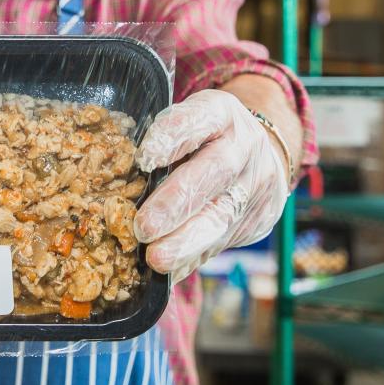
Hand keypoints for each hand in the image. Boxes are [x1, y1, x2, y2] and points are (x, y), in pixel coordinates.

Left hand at [133, 88, 289, 281]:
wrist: (264, 155)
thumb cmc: (208, 137)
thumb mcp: (190, 121)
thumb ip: (162, 140)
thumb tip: (119, 173)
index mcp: (222, 113)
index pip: (199, 118)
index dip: (172, 137)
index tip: (144, 159)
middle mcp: (244, 146)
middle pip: (213, 173)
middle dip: (176, 202)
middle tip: (144, 227)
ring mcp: (255, 184)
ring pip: (221, 216)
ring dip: (185, 241)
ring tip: (157, 258)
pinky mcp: (258, 219)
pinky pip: (223, 242)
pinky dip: (192, 258)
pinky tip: (170, 271)